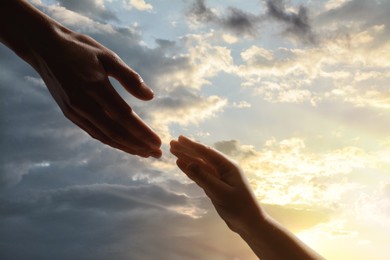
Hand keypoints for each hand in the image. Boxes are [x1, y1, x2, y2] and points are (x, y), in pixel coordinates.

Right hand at [0, 0, 161, 157]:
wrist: (45, 48)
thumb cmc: (81, 49)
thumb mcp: (108, 56)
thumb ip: (129, 77)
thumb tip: (150, 97)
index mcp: (95, 87)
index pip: (124, 117)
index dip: (142, 132)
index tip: (158, 142)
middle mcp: (83, 104)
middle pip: (115, 132)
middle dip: (138, 145)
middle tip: (156, 154)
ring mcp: (74, 111)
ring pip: (104, 136)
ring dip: (126, 147)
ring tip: (144, 153)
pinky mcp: (70, 114)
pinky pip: (94, 132)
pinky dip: (111, 141)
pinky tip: (123, 145)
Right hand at [170, 135, 263, 233]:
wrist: (249, 223)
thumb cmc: (238, 207)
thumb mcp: (220, 192)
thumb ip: (204, 178)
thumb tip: (188, 163)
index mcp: (228, 166)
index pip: (207, 153)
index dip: (192, 145)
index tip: (179, 139)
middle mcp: (223, 169)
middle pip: (202, 157)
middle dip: (187, 150)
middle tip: (172, 144)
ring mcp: (219, 177)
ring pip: (200, 165)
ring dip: (187, 158)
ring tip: (174, 152)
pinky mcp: (216, 186)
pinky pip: (201, 175)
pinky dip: (191, 170)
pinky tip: (182, 165)